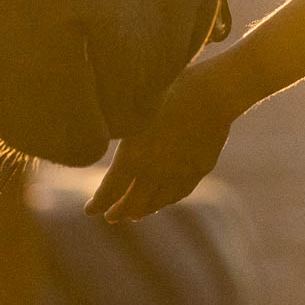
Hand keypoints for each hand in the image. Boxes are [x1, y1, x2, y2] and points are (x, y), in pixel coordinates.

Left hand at [85, 55, 234, 223]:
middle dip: (119, 212)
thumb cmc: (170, 87)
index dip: (98, 204)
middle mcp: (155, 171)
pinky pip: (180, 192)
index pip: (110, 191)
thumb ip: (119, 123)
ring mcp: (179, 173)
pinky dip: (168, 199)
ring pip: (158, 201)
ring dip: (144, 210)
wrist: (214, 91)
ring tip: (135, 214)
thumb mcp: (136, 103)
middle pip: (133, 203)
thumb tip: (99, 126)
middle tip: (111, 217)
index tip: (90, 210)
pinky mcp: (199, 169)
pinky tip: (164, 199)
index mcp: (134, 156)